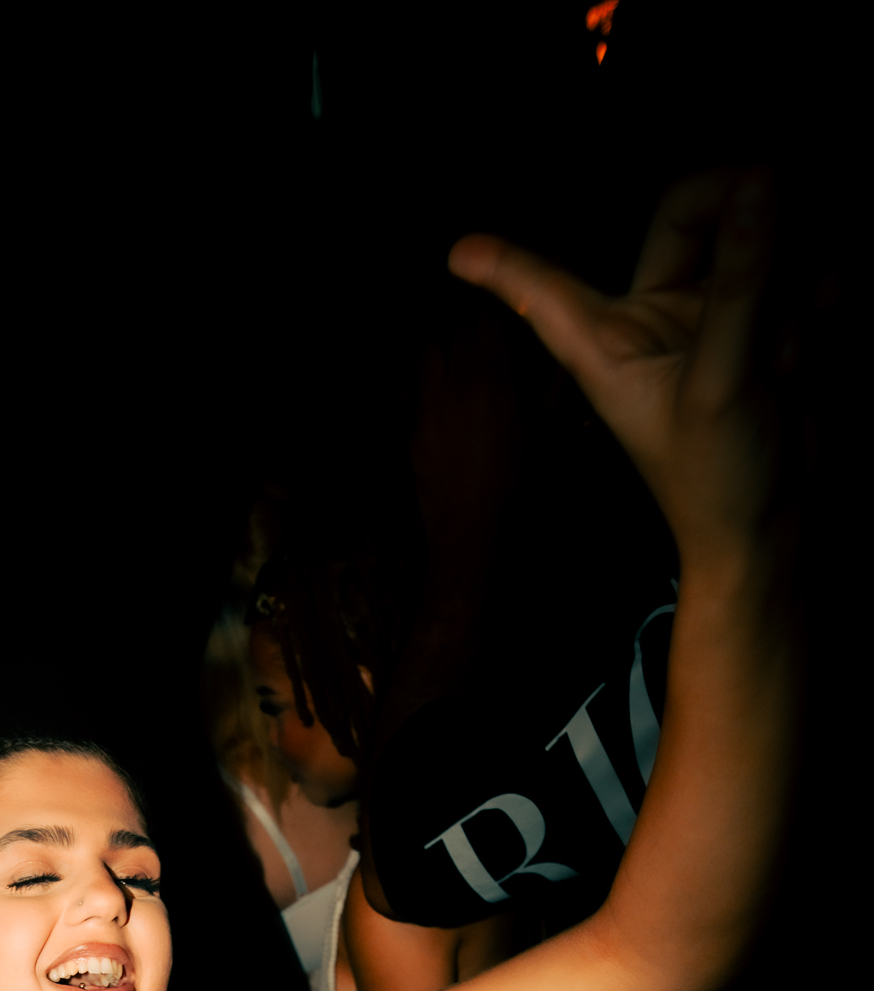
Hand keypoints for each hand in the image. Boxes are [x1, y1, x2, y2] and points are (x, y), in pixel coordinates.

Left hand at [409, 298, 529, 557]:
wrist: (473, 535)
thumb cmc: (523, 485)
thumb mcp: (552, 430)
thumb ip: (555, 382)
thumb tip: (560, 344)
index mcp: (490, 377)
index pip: (489, 314)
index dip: (501, 298)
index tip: (514, 293)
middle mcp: (451, 382)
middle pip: (453, 326)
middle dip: (472, 317)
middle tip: (491, 319)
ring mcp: (425, 405)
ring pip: (427, 352)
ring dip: (446, 344)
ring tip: (465, 351)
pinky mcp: (411, 430)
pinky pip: (413, 388)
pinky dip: (429, 378)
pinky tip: (445, 390)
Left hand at [449, 171, 783, 567]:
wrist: (773, 526)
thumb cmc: (718, 480)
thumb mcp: (718, 382)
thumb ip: (740, 283)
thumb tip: (760, 182)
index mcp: (607, 340)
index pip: (545, 289)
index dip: (505, 266)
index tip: (455, 253)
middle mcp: (650, 318)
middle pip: (691, 210)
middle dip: (747, 216)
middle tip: (782, 208)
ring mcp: (710, 315)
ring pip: (760, 236)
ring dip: (792, 275)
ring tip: (787, 349)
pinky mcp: (763, 322)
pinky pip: (799, 267)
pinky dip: (817, 292)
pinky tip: (816, 336)